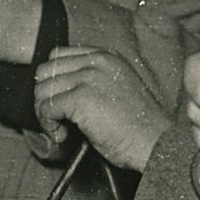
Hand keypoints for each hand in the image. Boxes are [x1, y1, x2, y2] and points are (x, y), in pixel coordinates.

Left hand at [34, 46, 170, 170]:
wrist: (156, 144)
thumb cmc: (139, 125)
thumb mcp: (117, 88)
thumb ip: (92, 79)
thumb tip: (57, 88)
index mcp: (105, 56)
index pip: (58, 56)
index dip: (52, 80)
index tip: (59, 102)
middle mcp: (95, 62)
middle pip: (46, 71)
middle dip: (44, 96)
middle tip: (56, 119)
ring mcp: (88, 78)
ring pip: (42, 90)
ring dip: (44, 114)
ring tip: (60, 130)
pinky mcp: (82, 98)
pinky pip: (47, 108)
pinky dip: (48, 125)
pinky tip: (62, 136)